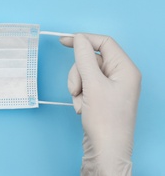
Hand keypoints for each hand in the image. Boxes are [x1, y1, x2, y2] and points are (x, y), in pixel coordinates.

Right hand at [60, 34, 140, 175]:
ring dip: (78, 86)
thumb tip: (79, 39)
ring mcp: (112, 86)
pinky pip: (86, 85)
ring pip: (86, 73)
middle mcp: (121, 75)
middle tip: (76, 89)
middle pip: (91, 59)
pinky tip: (83, 108)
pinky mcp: (103, 96)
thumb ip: (84, 58)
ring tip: (81, 102)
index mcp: (125, 69)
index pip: (104, 43)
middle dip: (79, 74)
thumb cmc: (106, 120)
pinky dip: (80, 95)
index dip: (83, 40)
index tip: (64, 41)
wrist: (106, 150)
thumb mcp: (93, 85)